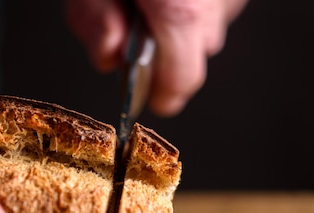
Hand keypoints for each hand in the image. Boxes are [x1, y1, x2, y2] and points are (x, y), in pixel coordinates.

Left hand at [65, 0, 247, 115]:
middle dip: (167, 49)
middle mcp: (214, 3)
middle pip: (197, 51)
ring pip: (210, 26)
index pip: (181, 80)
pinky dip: (199, 2)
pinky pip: (218, 4)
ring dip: (184, 22)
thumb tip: (109, 57)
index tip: (156, 102)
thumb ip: (95, 20)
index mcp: (179, 10)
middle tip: (136, 26)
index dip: (165, 95)